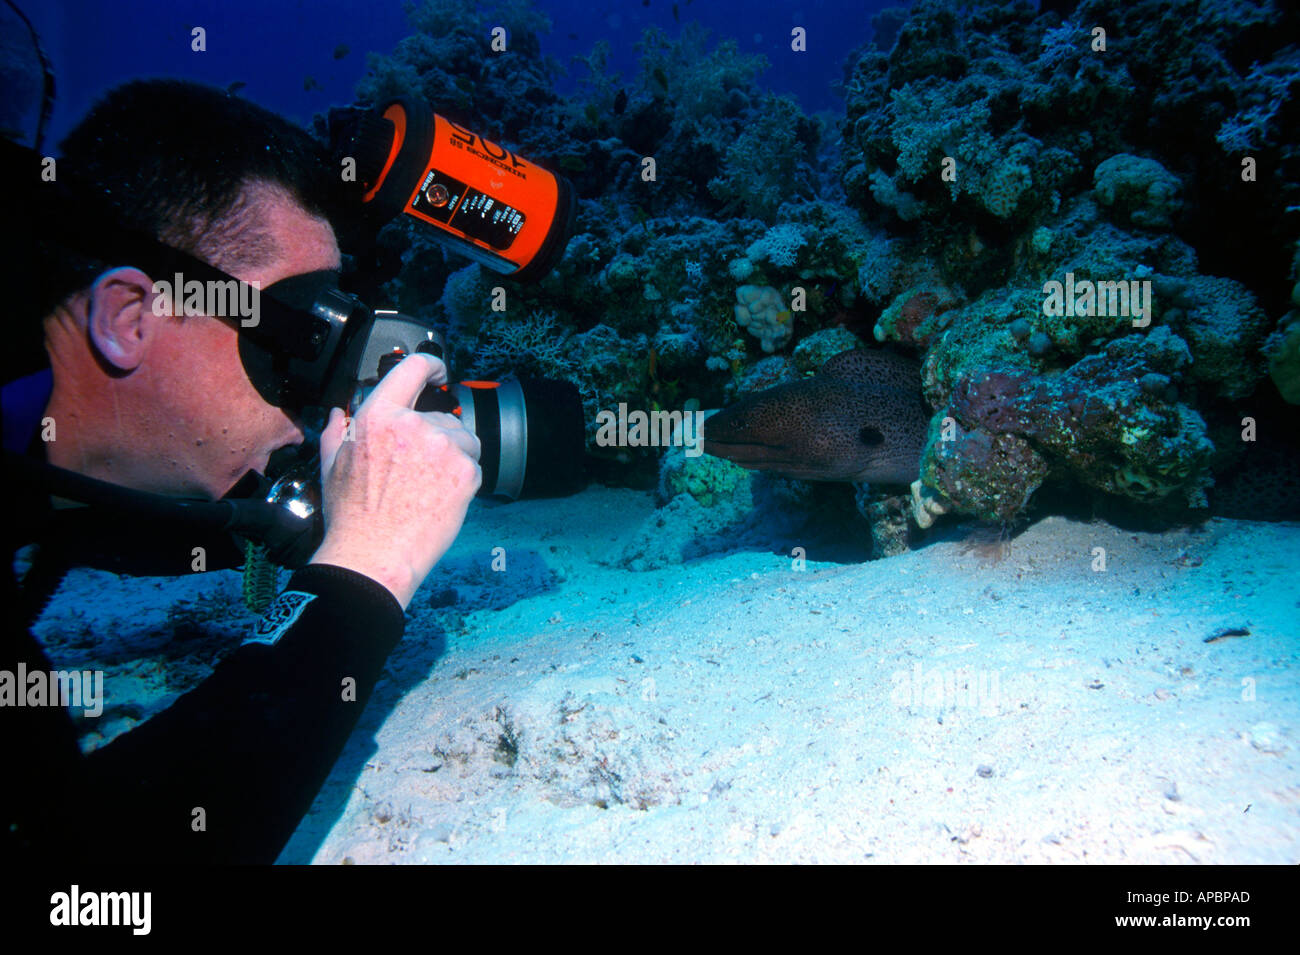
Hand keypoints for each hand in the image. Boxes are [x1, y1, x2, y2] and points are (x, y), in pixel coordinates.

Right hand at [309, 353, 480, 608]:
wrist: (373, 556)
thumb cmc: (350, 515)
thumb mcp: (330, 464)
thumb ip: (337, 430)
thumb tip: (340, 413)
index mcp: (378, 416)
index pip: (413, 367)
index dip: (431, 365)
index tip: (438, 372)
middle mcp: (414, 425)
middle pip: (442, 417)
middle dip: (435, 438)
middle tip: (416, 471)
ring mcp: (444, 448)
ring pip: (462, 440)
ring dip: (452, 457)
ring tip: (427, 487)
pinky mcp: (466, 473)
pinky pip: (474, 465)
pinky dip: (462, 479)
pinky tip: (439, 498)